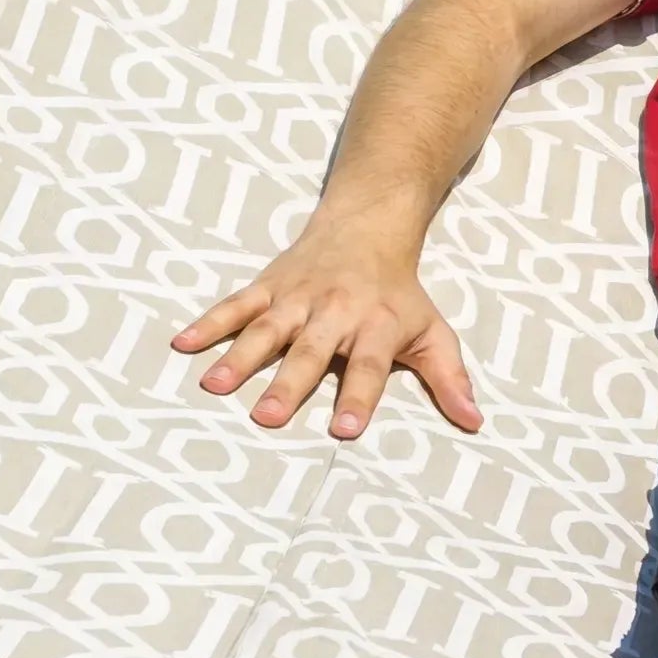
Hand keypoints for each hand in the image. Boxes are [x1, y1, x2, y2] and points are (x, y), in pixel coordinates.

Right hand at [167, 223, 483, 438]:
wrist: (369, 226)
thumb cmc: (400, 294)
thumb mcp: (433, 332)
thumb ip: (450, 379)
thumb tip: (475, 423)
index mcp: (375, 325)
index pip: (368, 366)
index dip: (358, 397)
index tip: (345, 431)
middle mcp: (334, 311)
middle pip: (310, 351)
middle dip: (289, 384)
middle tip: (265, 418)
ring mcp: (297, 298)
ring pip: (266, 328)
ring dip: (239, 356)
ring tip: (214, 388)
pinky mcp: (269, 286)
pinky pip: (236, 304)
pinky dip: (209, 322)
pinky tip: (182, 344)